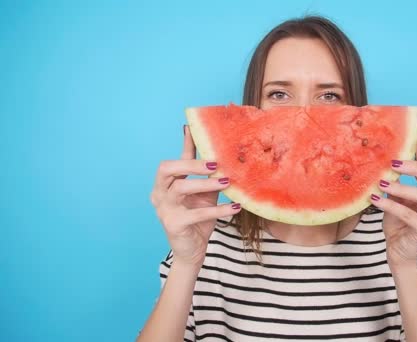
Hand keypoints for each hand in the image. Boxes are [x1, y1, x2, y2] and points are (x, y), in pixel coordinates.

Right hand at [149, 125, 241, 265]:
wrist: (193, 251)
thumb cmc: (198, 219)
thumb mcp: (205, 194)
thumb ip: (209, 176)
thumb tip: (223, 155)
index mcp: (165, 184)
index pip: (175, 160)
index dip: (185, 144)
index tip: (194, 128)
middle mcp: (159, 193)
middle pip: (167, 168)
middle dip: (191, 162)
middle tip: (215, 164)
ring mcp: (164, 209)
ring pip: (181, 187)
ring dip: (206, 183)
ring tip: (228, 182)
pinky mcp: (173, 224)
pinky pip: (196, 213)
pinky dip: (217, 210)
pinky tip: (235, 207)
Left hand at [371, 138, 416, 266]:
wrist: (398, 252)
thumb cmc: (399, 223)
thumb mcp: (400, 197)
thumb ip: (402, 179)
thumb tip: (393, 155)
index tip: (413, 141)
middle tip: (394, 163)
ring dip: (401, 187)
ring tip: (382, 182)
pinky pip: (408, 214)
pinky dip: (390, 205)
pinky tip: (375, 199)